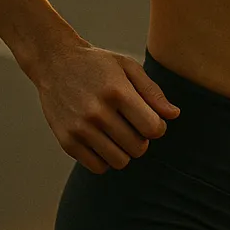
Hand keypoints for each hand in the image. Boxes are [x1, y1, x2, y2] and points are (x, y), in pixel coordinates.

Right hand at [32, 44, 180, 173]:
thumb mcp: (128, 67)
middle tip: (133, 126)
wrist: (55, 63)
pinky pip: (98, 167)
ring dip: (125, 151)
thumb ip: (152, 92)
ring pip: (120, 161)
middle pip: (138, 148)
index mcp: (117, 92)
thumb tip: (174, 115)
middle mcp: (97, 112)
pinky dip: (106, 159)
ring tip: (119, 134)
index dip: (158, 128)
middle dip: (142, 140)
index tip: (151, 120)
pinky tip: (103, 141)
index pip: (152, 129)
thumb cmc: (98, 64)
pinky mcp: (66, 141)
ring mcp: (80, 129)